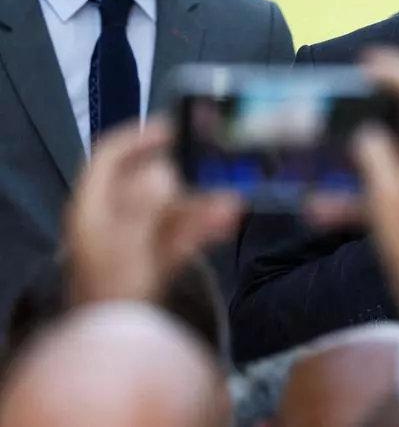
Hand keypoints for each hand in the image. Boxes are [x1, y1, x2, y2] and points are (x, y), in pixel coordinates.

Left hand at [65, 119, 241, 304]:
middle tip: (218, 161)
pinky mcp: (154, 262)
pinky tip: (228, 219)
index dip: (140, 137)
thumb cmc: (116, 291)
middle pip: (148, 180)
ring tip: (234, 196)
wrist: (121, 345)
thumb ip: (146, 205)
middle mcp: (110, 219)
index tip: (176, 127)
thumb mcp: (128, 244)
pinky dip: (202, 226)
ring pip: (170, 208)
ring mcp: (134, 241)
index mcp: (92, 208)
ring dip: (202, 201)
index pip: (109, 156)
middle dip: (186, 172)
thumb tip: (165, 171)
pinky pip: (180, 234)